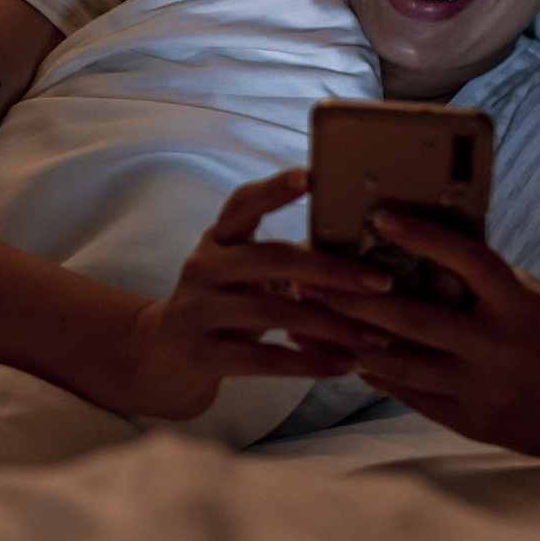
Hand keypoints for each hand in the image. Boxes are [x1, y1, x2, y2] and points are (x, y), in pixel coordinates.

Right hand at [122, 169, 394, 419]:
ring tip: (374, 337)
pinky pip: (261, 360)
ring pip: (272, 313)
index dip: (276, 189)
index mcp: (218, 241)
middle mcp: (202, 268)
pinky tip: (343, 365)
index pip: (243, 204)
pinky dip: (307, 363)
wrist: (160, 360)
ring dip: (331, 325)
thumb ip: (286, 260)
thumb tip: (358, 247)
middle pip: (270, 258)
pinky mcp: (200, 355)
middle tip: (380, 282)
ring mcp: (198, 311)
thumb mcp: (244, 277)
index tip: (313, 175)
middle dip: (331, 270)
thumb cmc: (221, 310)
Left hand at [303, 209, 539, 456]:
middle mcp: (499, 346)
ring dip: (353, 341)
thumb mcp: (532, 297)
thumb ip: (482, 280)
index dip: (423, 234)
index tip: (380, 213)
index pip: (466, 258)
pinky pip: (413, 397)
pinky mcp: (475, 424)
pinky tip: (351, 357)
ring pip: (402, 364)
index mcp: (519, 304)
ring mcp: (485, 389)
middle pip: (412, 318)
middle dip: (354, 299)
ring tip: (313, 321)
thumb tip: (422, 247)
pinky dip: (380, 375)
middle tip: (309, 278)